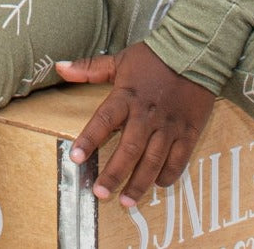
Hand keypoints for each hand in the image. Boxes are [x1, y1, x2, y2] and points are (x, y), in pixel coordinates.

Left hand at [55, 42, 213, 206]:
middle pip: (129, 149)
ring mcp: (169, 125)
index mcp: (127, 96)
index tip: (75, 159)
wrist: (194, 50)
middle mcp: (146, 114)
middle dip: (114, 174)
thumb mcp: (120, 60)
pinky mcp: (188, 131)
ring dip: (139, 184)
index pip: (103, 121)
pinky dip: (167, 175)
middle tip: (101, 193)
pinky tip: (158, 184)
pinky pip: (178, 160)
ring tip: (126, 202)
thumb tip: (59, 67)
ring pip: (153, 161)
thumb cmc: (153, 57)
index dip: (88, 140)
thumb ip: (89, 68)